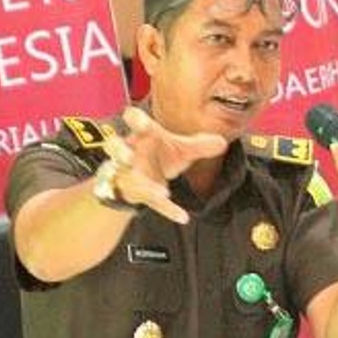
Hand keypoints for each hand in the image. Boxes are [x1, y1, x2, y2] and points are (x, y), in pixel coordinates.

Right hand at [101, 107, 226, 222]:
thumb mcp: (178, 150)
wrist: (138, 179)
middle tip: (128, 157)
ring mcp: (128, 174)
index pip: (133, 120)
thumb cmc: (155, 156)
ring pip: (127, 178)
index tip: (142, 124)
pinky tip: (183, 216)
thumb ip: (198, 146)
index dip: (136, 120)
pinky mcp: (135, 193)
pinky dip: (167, 209)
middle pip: (114, 147)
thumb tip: (222, 142)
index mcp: (141, 136)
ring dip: (142, 185)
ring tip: (162, 192)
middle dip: (120, 151)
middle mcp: (130, 152)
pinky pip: (149, 201)